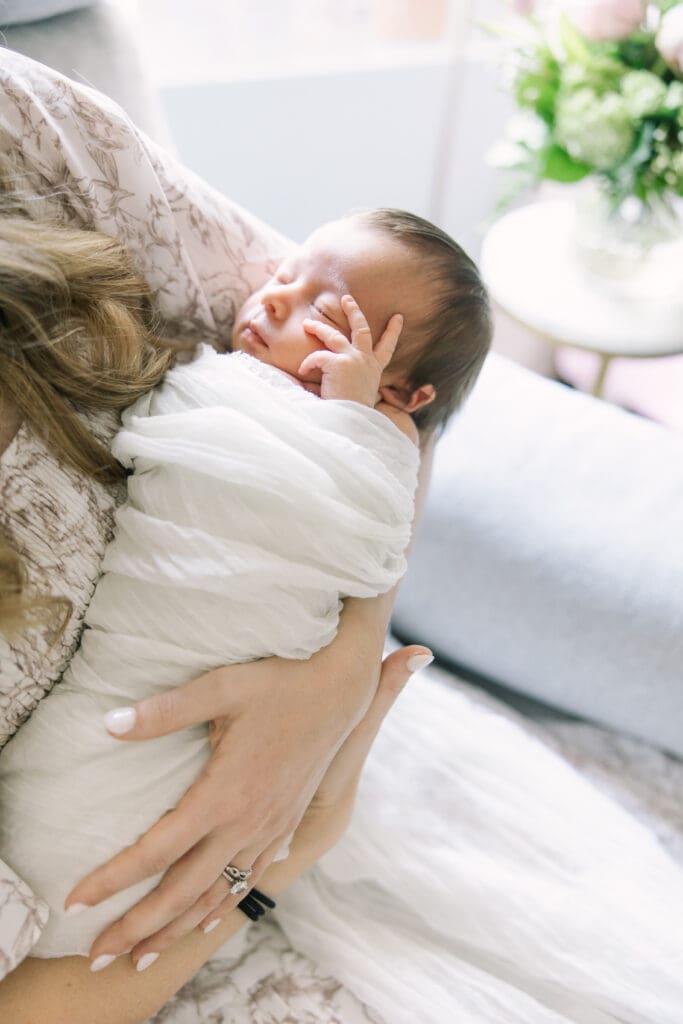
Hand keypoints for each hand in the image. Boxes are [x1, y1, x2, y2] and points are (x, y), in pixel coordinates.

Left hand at [64, 629, 416, 967]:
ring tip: (140, 957)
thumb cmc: (280, 683)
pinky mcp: (285, 826)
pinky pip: (249, 881)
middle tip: (96, 958)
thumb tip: (109, 723)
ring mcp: (269, 830)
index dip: (112, 880)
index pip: (156, 850)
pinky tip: (204, 924)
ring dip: (175, 929)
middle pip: (182, 891)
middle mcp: (246, 823)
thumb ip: (165, 710)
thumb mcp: (221, 687)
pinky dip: (221, 909)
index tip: (75, 903)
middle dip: (136, 927)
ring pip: (216, 895)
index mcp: (224, 793)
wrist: (341, 691)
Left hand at [299, 294, 402, 405]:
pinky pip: (317, 356)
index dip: (393, 332)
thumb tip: (339, 378)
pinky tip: (303, 372)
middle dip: (354, 311)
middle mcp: (366, 361)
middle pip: (362, 329)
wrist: (351, 423)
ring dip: (319, 328)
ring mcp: (354, 359)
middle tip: (347, 298)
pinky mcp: (339, 362)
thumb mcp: (360, 393)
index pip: (387, 347)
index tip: (398, 317)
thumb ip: (354, 380)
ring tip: (307, 324)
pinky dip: (307, 363)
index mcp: (373, 369)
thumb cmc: (352, 413)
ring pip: (334, 336)